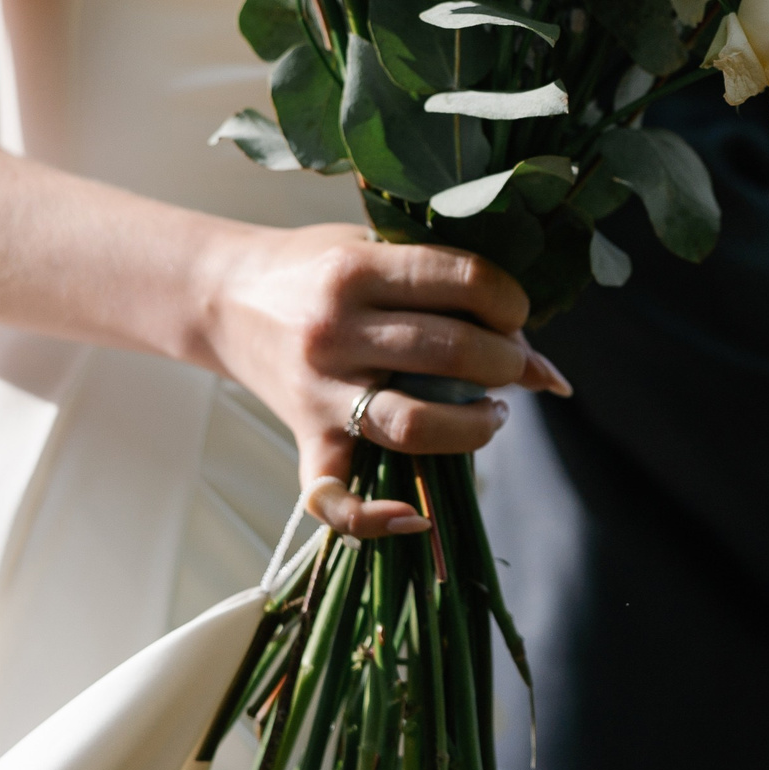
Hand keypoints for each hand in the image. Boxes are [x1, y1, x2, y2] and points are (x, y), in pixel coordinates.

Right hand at [199, 224, 568, 538]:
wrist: (222, 296)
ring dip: (474, 425)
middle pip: (451, 353)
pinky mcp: (306, 439)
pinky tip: (419, 515)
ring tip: (492, 413)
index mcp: (356, 270)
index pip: (462, 281)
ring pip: (414, 424)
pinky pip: (334, 499)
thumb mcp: (374, 250)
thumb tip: (545, 366)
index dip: (508, 300)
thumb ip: (448, 287)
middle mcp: (335, 332)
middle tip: (510, 362)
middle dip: (505, 360)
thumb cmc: (315, 269)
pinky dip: (375, 519)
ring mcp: (319, 393)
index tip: (513, 311)